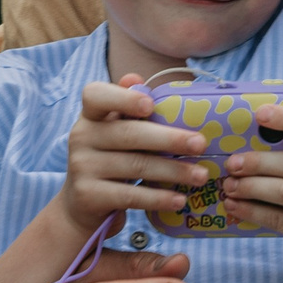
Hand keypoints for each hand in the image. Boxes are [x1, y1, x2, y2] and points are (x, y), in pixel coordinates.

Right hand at [56, 76, 210, 234]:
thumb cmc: (109, 158)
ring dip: (173, 171)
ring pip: (135, 166)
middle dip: (169, 139)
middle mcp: (81, 137)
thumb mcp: (115, 131)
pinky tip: (180, 199)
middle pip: (129, 134)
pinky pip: (130, 196)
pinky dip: (158, 198)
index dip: (123, 98)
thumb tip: (136, 78)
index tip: (151, 105)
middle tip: (201, 144)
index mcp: (90, 115)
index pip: (96, 95)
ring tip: (201, 176)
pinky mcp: (89, 195)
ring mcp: (82, 167)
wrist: (82, 204)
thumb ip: (127, 106)